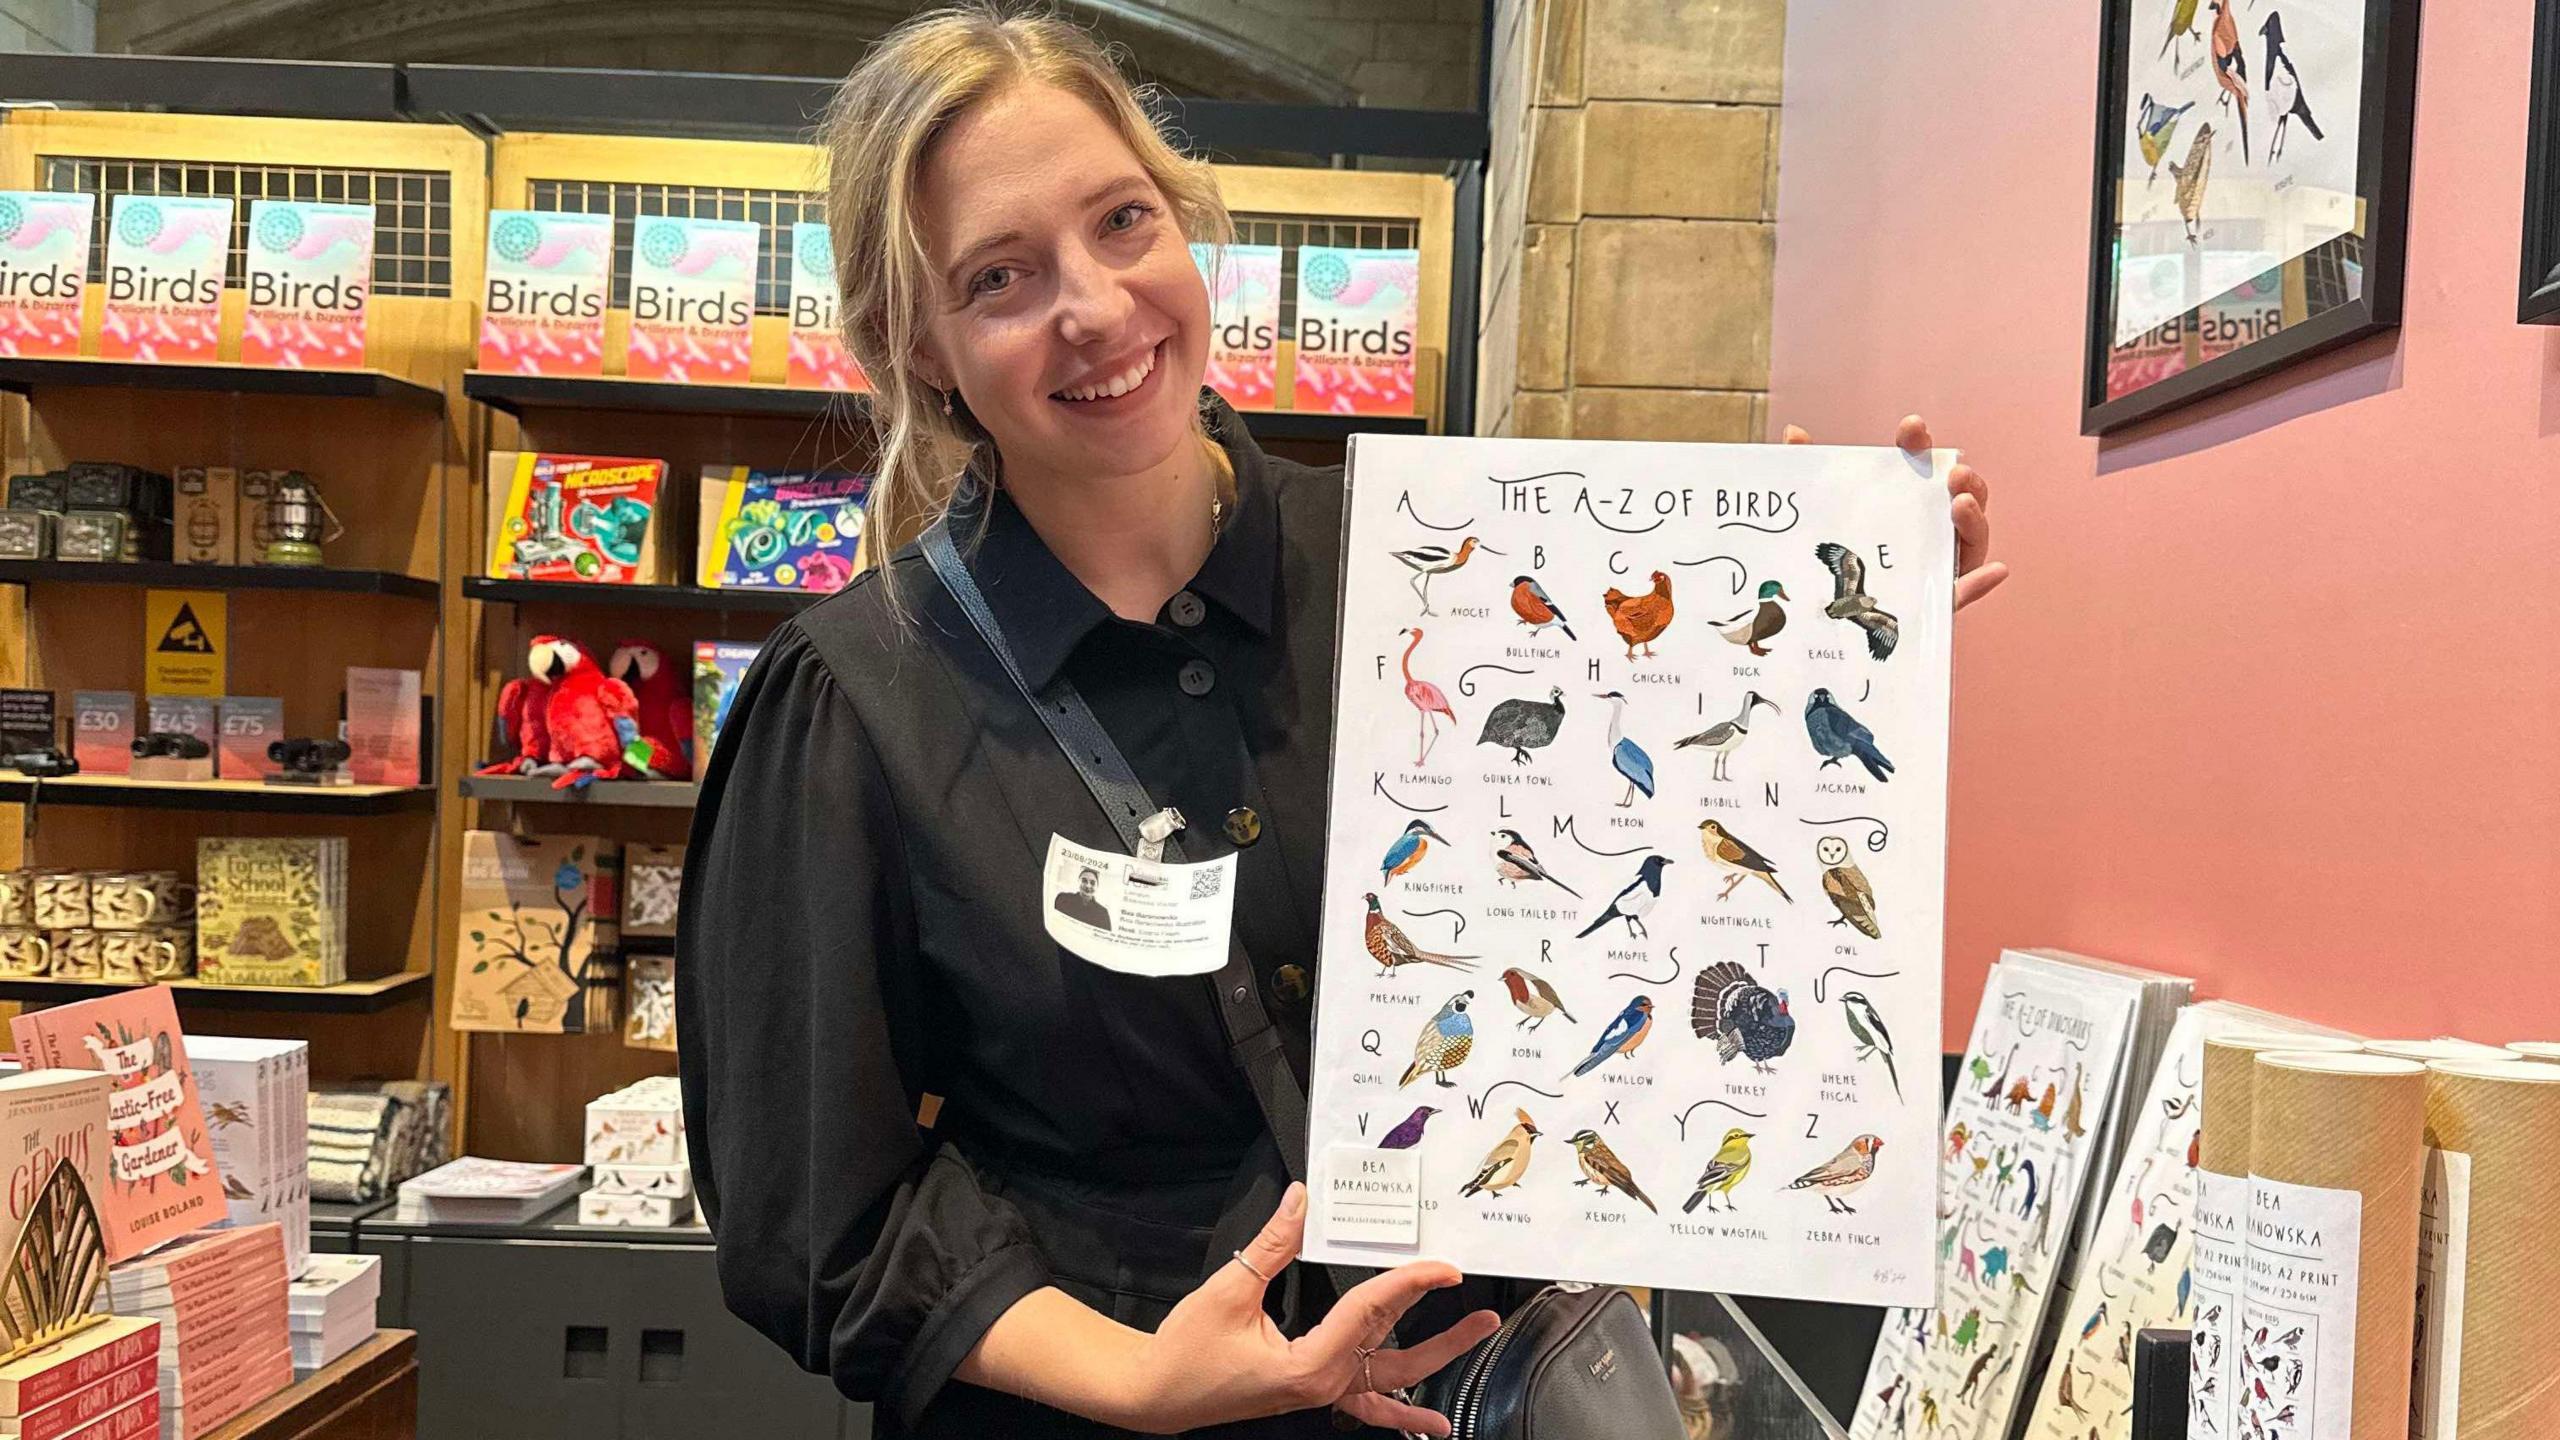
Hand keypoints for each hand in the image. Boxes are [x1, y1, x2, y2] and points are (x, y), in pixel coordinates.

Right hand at [1124, 1183, 1501, 1435]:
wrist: (1157, 1392)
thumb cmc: (1187, 1351)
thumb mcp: (1230, 1290)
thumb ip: (1273, 1245)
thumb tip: (1301, 1201)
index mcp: (1309, 1365)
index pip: (1371, 1313)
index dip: (1409, 1282)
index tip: (1441, 1266)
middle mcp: (1323, 1385)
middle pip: (1396, 1350)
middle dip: (1444, 1330)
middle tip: (1480, 1306)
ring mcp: (1320, 1393)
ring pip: (1390, 1376)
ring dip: (1435, 1360)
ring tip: (1474, 1339)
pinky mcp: (1311, 1392)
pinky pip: (1366, 1404)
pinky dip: (1401, 1411)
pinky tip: (1432, 1422)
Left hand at [1783, 414, 2008, 609]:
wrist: (1829, 620)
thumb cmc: (1834, 561)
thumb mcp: (1819, 515)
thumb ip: (1809, 475)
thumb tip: (1793, 433)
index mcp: (1906, 504)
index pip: (1920, 467)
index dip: (1919, 446)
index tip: (1911, 428)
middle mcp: (1930, 531)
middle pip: (1957, 498)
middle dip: (1961, 479)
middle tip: (1950, 472)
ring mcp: (1940, 566)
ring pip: (1970, 540)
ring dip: (1974, 518)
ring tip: (1961, 503)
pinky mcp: (1937, 603)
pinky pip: (1963, 594)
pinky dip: (1982, 582)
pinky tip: (1995, 571)